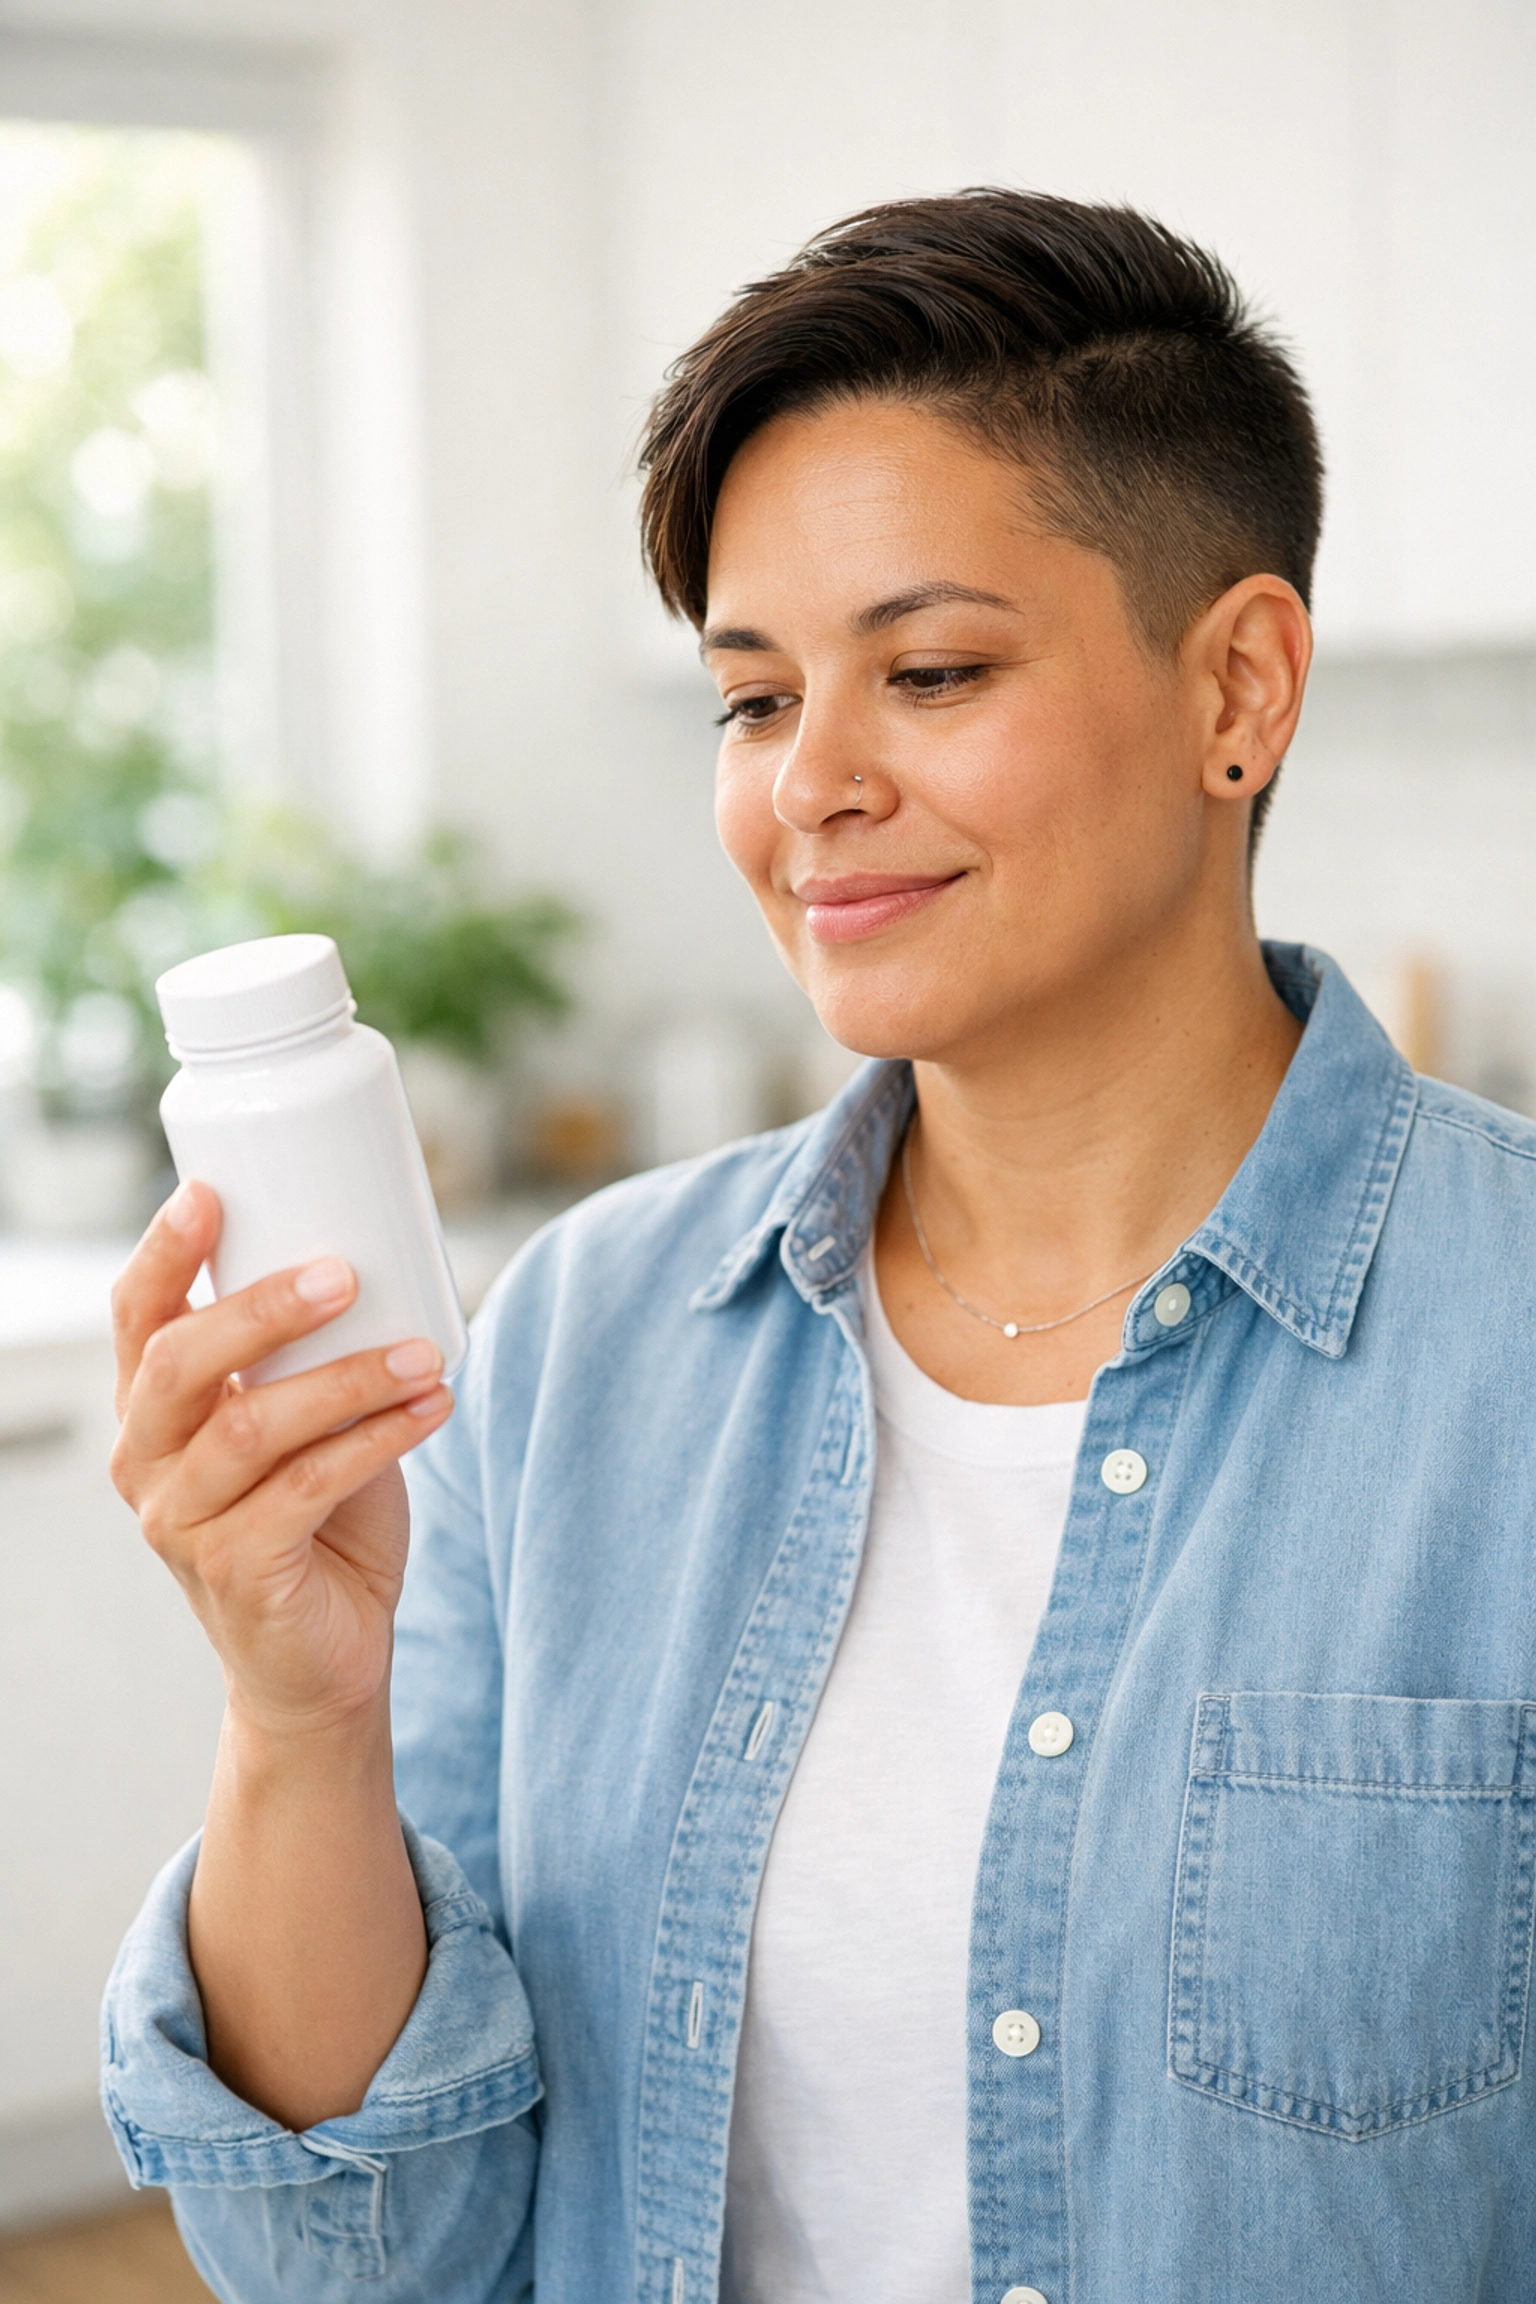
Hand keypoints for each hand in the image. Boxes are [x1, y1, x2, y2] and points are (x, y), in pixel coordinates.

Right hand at [110, 1179, 454, 1736]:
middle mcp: (149, 1463)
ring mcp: (183, 1523)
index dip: (163, 1252)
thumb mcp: (303, 1425)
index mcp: (154, 1412)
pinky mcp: (237, 1570)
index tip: (206, 1191)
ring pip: (252, 1426)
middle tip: (344, 1273)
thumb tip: (378, 1259)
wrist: (323, 1659)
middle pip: (180, 1362)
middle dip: (262, 1308)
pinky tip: (431, 1407)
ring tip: (421, 1353)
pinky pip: (308, 1488)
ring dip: (348, 1379)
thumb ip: (312, 1360)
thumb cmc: (317, 1524)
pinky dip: (378, 1439)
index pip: (136, 1317)